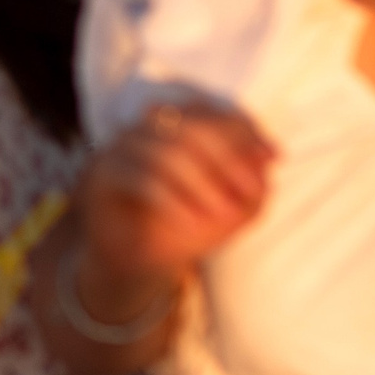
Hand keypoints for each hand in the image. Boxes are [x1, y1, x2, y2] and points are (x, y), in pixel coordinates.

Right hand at [78, 97, 274, 285]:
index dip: (244, 130)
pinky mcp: (100, 176)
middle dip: (227, 157)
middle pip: (190, 126)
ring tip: (222, 214)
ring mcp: (119, 149)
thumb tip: (265, 160)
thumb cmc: (184, 228)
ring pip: (166, 152)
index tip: (273, 157)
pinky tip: (191, 224)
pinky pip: (140, 179)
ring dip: (202, 184)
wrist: (136, 263)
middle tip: (251, 190)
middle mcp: (146, 129)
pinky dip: (172, 202)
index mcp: (176, 126)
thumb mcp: (230, 210)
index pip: (212, 112)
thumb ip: (252, 187)